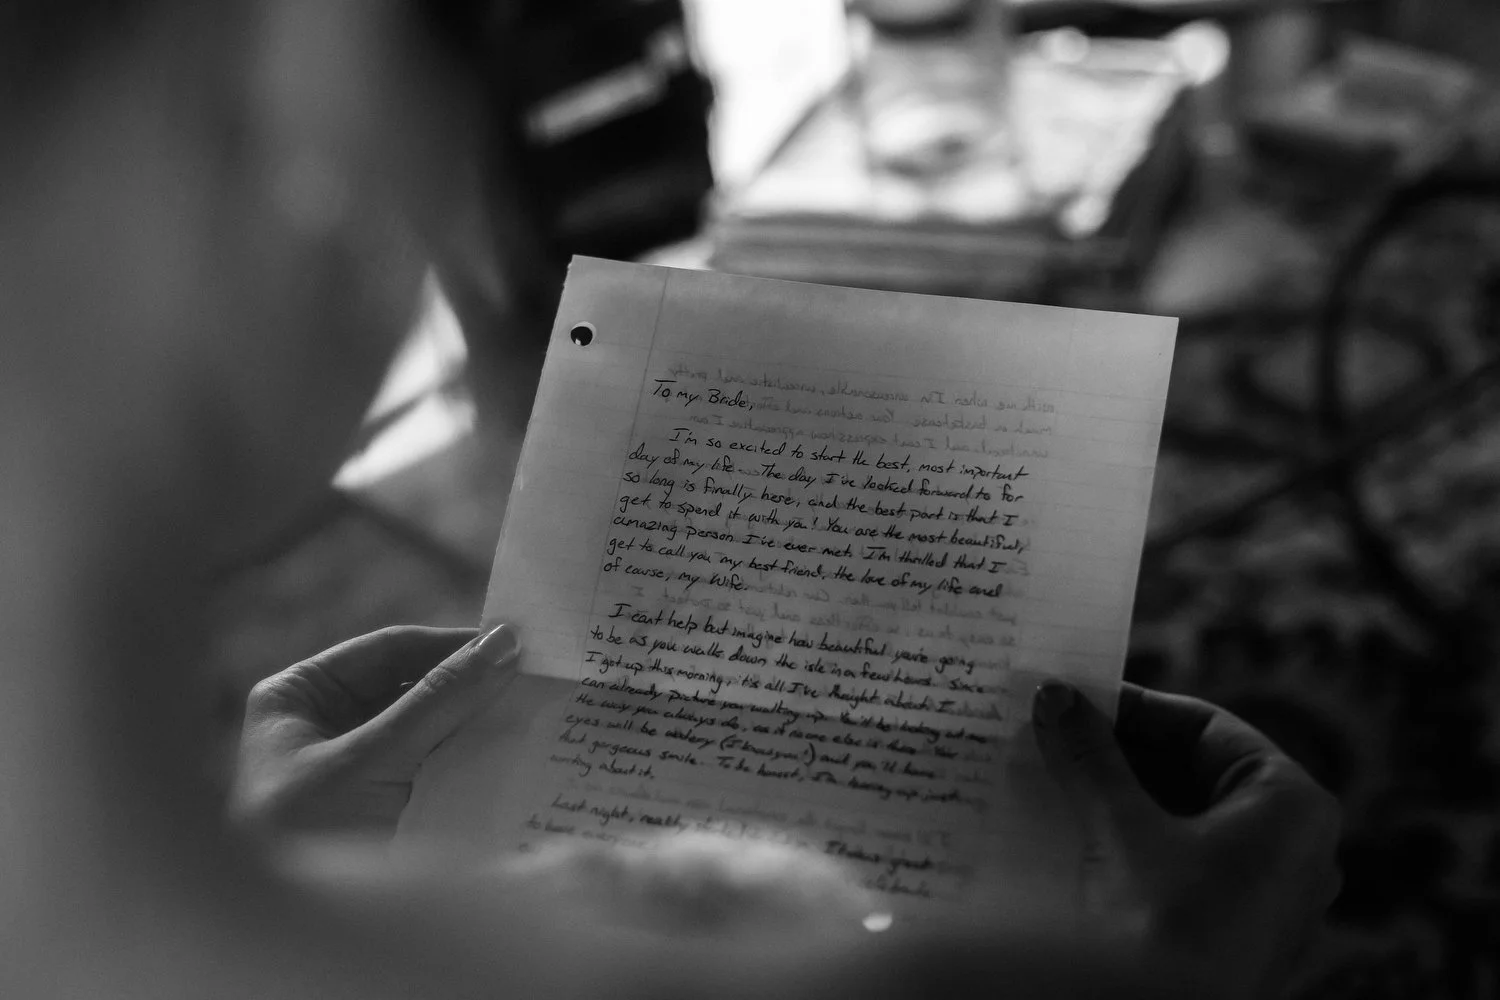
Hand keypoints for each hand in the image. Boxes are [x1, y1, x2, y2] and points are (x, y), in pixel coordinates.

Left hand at [232, 624, 519, 835]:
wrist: (288, 932)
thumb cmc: (301, 835)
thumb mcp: (369, 760)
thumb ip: (439, 700)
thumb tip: (503, 644)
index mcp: (297, 697)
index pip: (388, 651)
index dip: (450, 644)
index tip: (513, 642)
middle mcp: (323, 726)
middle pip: (412, 689)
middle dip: (469, 686)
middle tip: (534, 677)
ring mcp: (353, 770)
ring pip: (429, 730)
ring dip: (475, 725)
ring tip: (533, 713)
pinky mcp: (382, 809)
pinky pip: (433, 770)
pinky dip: (469, 763)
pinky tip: (511, 756)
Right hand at [1031, 681, 1342, 999]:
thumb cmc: (1165, 928)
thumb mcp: (1120, 829)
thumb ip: (1090, 757)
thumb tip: (1055, 697)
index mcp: (1294, 806)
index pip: (1206, 727)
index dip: (1136, 709)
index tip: (1076, 700)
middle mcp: (1299, 847)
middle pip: (1198, 771)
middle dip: (1125, 755)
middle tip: (1060, 736)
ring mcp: (1272, 895)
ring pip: (1189, 818)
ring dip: (1125, 796)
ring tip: (1061, 778)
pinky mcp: (1240, 931)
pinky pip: (1187, 862)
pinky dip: (1139, 840)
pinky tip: (1083, 831)